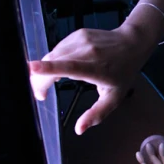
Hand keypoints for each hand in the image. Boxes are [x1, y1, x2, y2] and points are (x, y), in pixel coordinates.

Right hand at [29, 25, 146, 135]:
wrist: (132, 44)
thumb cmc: (123, 72)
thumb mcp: (114, 98)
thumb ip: (96, 114)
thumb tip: (79, 129)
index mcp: (96, 68)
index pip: (69, 67)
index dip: (49, 69)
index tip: (31, 69)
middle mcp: (88, 51)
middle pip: (53, 63)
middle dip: (40, 79)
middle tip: (41, 94)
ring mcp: (82, 40)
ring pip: (53, 55)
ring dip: (47, 70)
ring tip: (54, 82)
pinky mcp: (77, 34)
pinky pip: (59, 48)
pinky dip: (56, 60)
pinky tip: (64, 67)